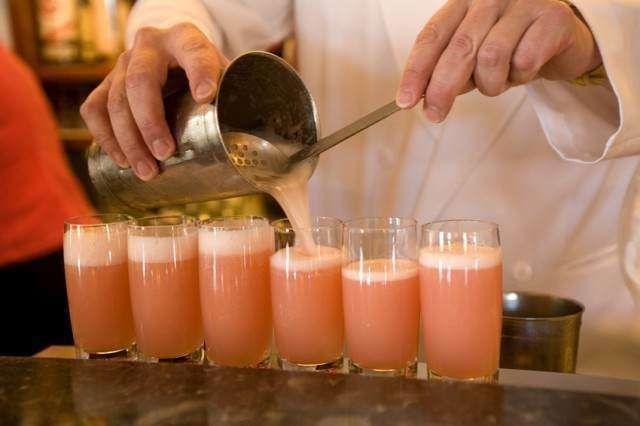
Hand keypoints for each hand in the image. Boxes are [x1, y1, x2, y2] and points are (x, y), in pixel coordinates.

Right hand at [80, 23, 227, 179]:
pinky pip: (94, 109)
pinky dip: (105, 137)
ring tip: (147, 171)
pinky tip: (121, 160)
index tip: (207, 96)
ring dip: (129, 141)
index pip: (194, 52)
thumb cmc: (205, 72)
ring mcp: (122, 64)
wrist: (173, 55)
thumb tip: (262, 140)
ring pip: (114, 100)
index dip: (200, 72)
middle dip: (150, 122)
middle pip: (140, 81)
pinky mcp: (106, 83)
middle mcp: (149, 46)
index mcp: (185, 39)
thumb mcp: (225, 75)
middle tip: (164, 153)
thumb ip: (239, 95)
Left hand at [396, 0, 601, 122]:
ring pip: (492, 58)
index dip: (416, 70)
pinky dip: (522, 76)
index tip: (405, 100)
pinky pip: (526, 61)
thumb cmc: (511, 47)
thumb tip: (423, 96)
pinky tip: (526, 70)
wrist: (564, 39)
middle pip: (459, 48)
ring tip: (500, 82)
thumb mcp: (473, 58)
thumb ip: (448, 70)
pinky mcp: (553, 16)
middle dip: (442, 88)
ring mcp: (523, 2)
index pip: (432, 36)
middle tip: (435, 115)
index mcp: (463, 3)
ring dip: (492, 84)